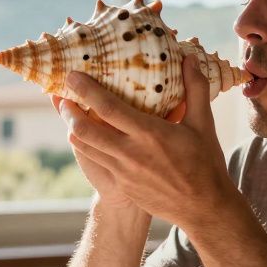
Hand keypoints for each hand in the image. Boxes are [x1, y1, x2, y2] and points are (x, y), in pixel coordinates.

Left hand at [57, 55, 237, 227]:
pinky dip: (86, 145)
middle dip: (69, 110)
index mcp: (150, 134)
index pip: (109, 108)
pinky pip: (97, 160)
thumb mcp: (203, 124)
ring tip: (68, 112)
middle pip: (86, 129)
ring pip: (86, 147)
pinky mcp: (122, 185)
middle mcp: (131, 153)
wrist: (203, 209)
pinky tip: (87, 135)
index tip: (73, 75)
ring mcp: (124, 172)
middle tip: (61, 95)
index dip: (87, 91)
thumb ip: (195, 89)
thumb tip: (190, 57)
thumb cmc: (205, 164)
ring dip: (73, 128)